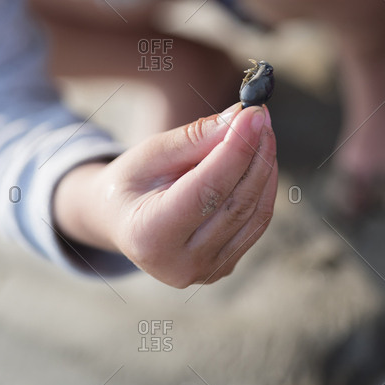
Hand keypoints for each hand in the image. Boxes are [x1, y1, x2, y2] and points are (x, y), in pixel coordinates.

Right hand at [54, 104, 277, 287]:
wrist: (120, 220)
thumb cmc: (131, 181)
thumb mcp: (151, 153)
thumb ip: (194, 138)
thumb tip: (239, 117)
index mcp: (150, 236)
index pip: (207, 191)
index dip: (235, 150)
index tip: (252, 114)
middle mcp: (180, 264)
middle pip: (236, 203)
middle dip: (255, 153)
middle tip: (260, 114)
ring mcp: (206, 271)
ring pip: (254, 213)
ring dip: (264, 166)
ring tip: (259, 128)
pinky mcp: (224, 266)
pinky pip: (256, 222)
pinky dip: (263, 185)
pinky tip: (258, 156)